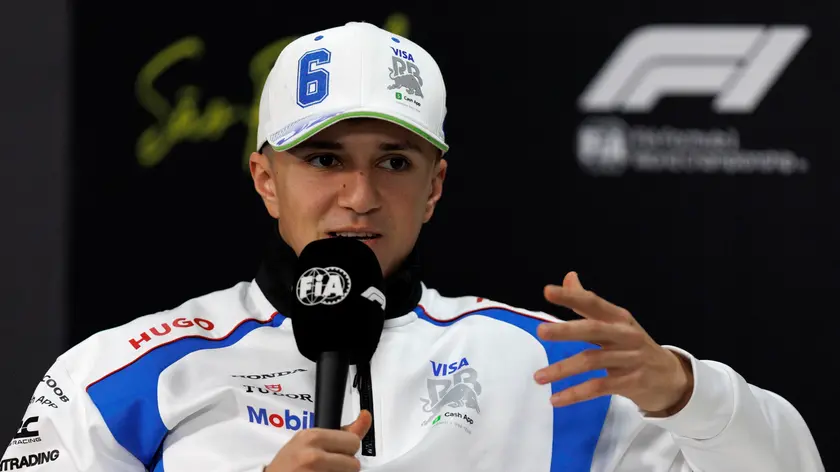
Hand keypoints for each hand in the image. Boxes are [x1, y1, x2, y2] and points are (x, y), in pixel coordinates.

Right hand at [265, 410, 371, 471]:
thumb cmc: (290, 462)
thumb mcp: (311, 440)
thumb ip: (342, 431)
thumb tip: (366, 416)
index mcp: (313, 437)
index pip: (353, 441)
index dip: (347, 449)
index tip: (336, 451)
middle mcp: (313, 456)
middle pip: (354, 463)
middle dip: (345, 465)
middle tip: (327, 465)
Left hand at [534, 272, 693, 415]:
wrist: (671, 378)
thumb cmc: (634, 345)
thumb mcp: (616, 322)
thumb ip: (589, 303)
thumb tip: (569, 277)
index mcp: (619, 317)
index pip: (593, 303)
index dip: (571, 296)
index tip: (548, 291)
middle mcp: (625, 335)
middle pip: (593, 330)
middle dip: (566, 330)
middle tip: (541, 331)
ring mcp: (629, 359)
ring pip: (592, 361)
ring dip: (562, 369)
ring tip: (538, 376)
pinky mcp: (630, 382)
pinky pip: (598, 387)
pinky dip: (576, 393)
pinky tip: (556, 399)